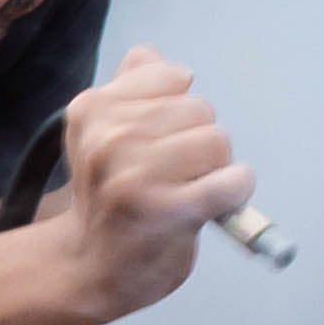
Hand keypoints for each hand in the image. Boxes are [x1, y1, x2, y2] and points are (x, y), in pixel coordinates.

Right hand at [44, 47, 255, 324]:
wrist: (88, 269)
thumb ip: (127, 89)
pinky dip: (235, 191)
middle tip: (172, 175)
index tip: (156, 140)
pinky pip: (232, 181)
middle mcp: (108, 137)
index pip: (173, 76)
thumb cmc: (106, 199)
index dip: (176, 109)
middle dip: (197, 140)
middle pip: (201, 109)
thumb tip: (150, 55)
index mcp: (91, 108)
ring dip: (215, 168)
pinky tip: (216, 204)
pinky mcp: (167, 212)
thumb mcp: (98, 135)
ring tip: (185, 192)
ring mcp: (136, 176)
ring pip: (218, 141)